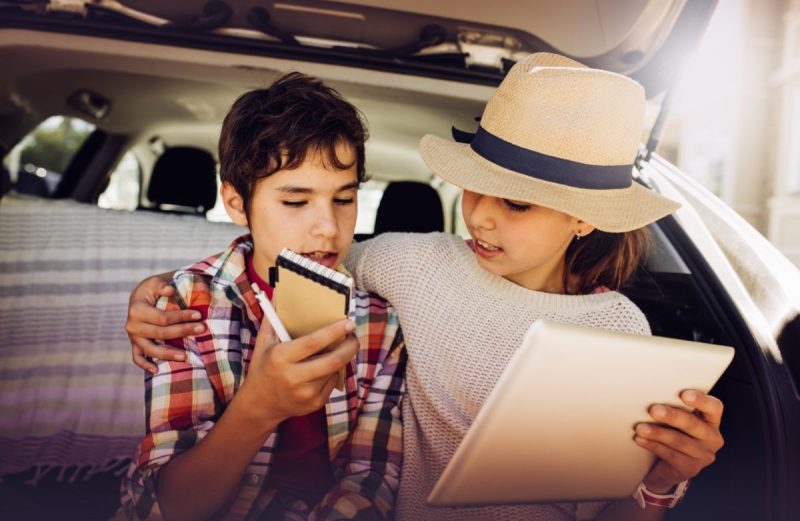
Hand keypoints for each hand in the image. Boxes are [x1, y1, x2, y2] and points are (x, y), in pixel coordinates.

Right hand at [125, 272, 204, 371]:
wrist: (139, 298)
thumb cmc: (151, 289)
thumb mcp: (155, 282)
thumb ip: (162, 285)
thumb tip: (170, 290)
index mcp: (136, 310)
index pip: (162, 318)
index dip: (181, 317)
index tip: (199, 315)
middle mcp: (132, 326)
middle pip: (160, 333)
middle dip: (183, 331)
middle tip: (201, 329)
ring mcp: (133, 337)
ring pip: (150, 350)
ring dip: (168, 354)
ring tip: (185, 356)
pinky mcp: (134, 344)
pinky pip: (137, 357)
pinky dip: (145, 365)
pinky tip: (156, 370)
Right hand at [237, 318, 357, 428]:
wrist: (259, 405)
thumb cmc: (262, 368)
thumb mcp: (263, 343)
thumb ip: (273, 318)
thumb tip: (279, 292)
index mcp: (281, 358)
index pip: (314, 342)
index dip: (335, 332)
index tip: (349, 323)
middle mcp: (294, 377)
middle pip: (333, 360)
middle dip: (349, 347)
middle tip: (354, 337)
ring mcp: (306, 393)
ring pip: (334, 371)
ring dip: (341, 358)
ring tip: (340, 348)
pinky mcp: (314, 403)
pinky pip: (332, 383)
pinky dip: (333, 372)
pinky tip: (326, 367)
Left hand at [634, 390, 724, 492]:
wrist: (669, 464)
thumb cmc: (673, 431)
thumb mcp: (678, 419)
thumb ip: (674, 406)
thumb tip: (651, 395)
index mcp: (711, 420)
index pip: (714, 407)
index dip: (701, 401)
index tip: (685, 395)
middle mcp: (712, 437)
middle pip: (693, 424)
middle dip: (672, 416)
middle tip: (653, 410)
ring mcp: (703, 455)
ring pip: (678, 441)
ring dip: (657, 433)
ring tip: (640, 427)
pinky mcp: (690, 468)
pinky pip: (670, 455)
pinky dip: (653, 445)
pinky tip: (640, 439)